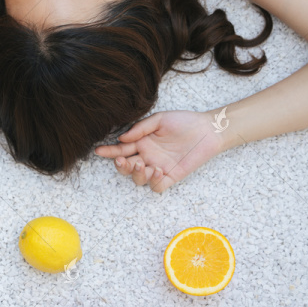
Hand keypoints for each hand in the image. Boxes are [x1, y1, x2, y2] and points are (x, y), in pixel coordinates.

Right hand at [94, 110, 229, 192]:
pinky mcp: (172, 176)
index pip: (121, 149)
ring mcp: (159, 167)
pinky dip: (154, 182)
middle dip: (121, 166)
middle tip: (122, 160)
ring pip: (139, 179)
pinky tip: (159, 171)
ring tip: (142, 165)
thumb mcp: (159, 119)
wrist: (208, 129)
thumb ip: (140, 128)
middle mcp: (147, 157)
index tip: (99, 150)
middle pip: (126, 167)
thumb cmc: (184, 121)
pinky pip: (158, 187)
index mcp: (142, 143)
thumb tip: (121, 138)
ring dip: (136, 174)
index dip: (109, 151)